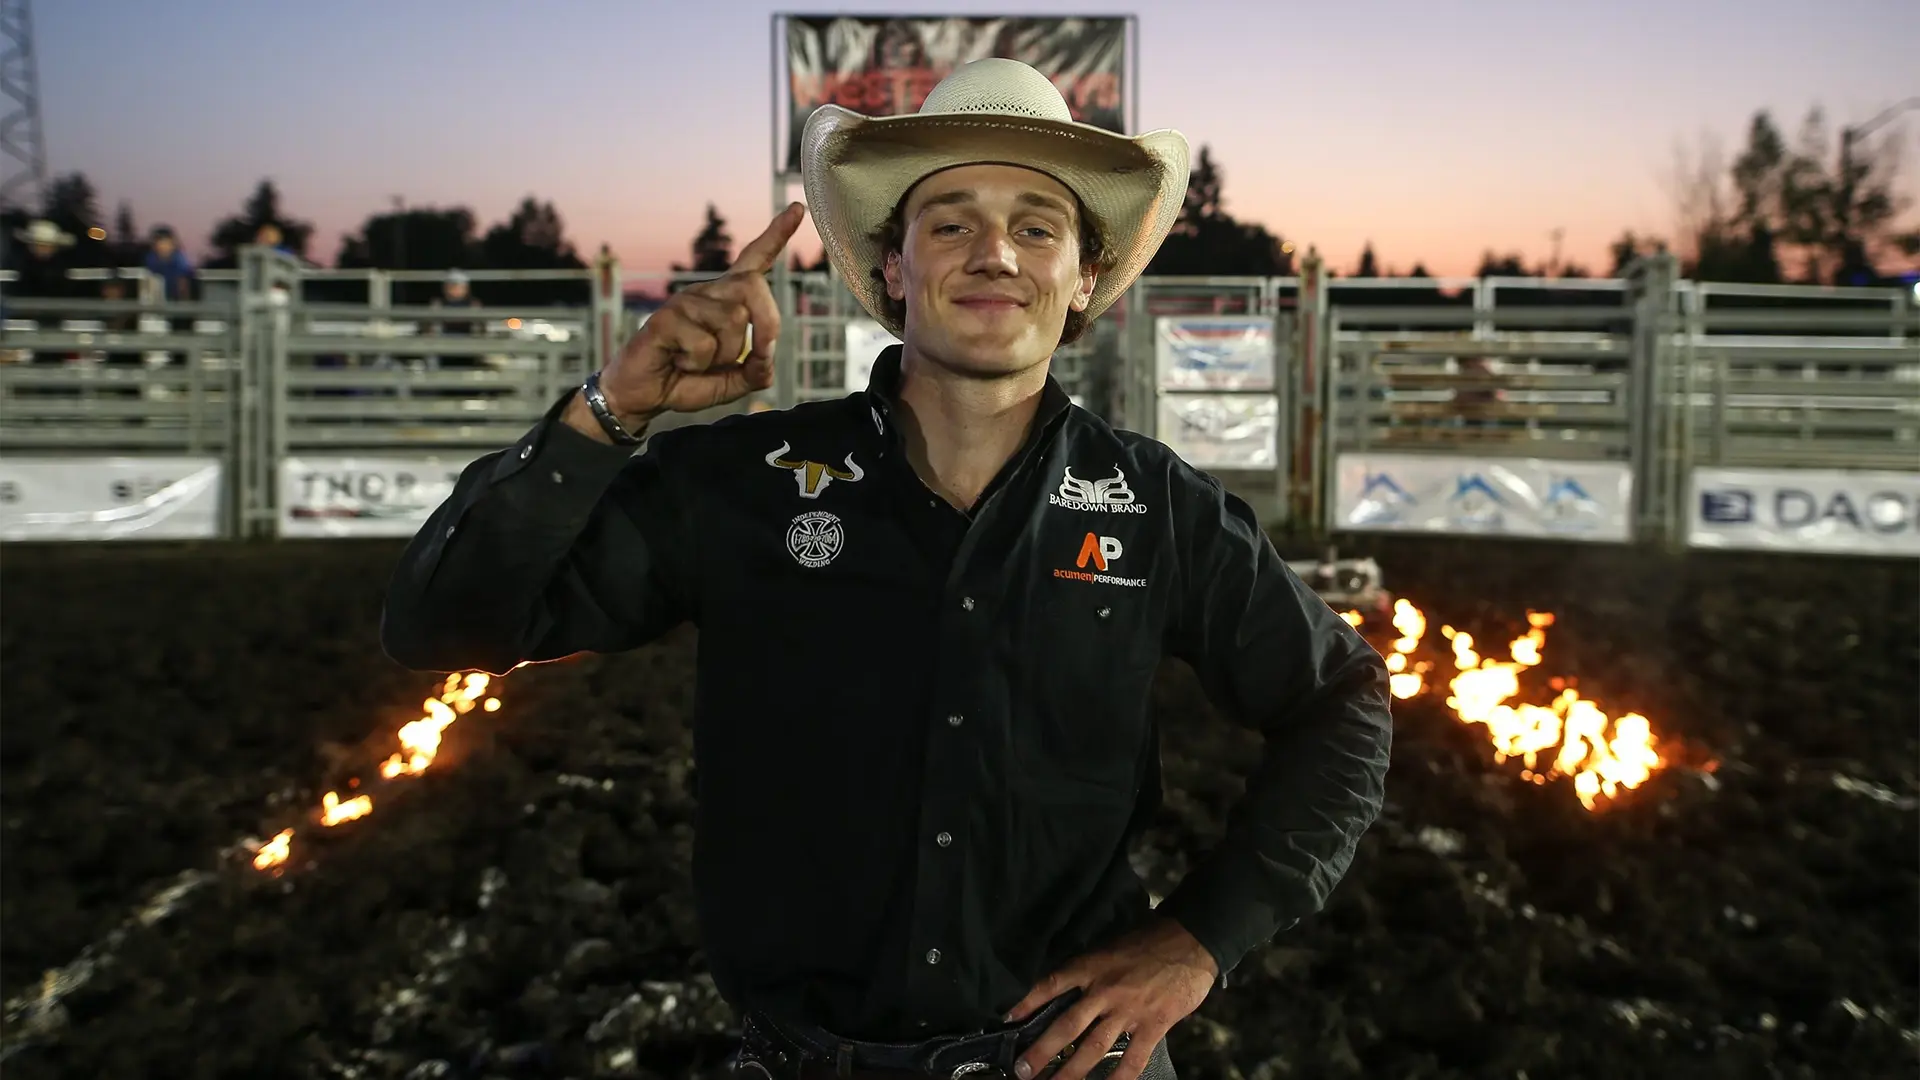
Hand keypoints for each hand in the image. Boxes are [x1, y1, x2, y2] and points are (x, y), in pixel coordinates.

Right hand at [585, 201, 806, 429]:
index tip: (797, 209)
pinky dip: (698, 365)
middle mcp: (707, 292)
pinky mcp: (665, 318)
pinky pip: (703, 344)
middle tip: (757, 356)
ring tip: (697, 362)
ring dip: (724, 356)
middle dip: (767, 325)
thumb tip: (766, 351)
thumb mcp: (735, 380)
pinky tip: (678, 362)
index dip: (776, 235)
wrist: (644, 396)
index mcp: (725, 299)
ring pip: (733, 320)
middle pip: (754, 287)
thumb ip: (759, 368)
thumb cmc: (687, 380)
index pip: (754, 260)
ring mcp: (685, 302)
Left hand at [1005, 919, 1217, 1079]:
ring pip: (1092, 1047)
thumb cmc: (1149, 939)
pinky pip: (1132, 1059)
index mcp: (1092, 966)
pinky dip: (1118, 1079)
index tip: (1007, 1020)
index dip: (1027, 1002)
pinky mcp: (1153, 1025)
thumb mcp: (1111, 946)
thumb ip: (1092, 969)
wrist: (1191, 940)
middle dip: (1041, 1051)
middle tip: (1021, 1071)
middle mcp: (1104, 990)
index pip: (1051, 984)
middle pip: (1066, 1025)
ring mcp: (1128, 1010)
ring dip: (1070, 1071)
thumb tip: (1068, 989)